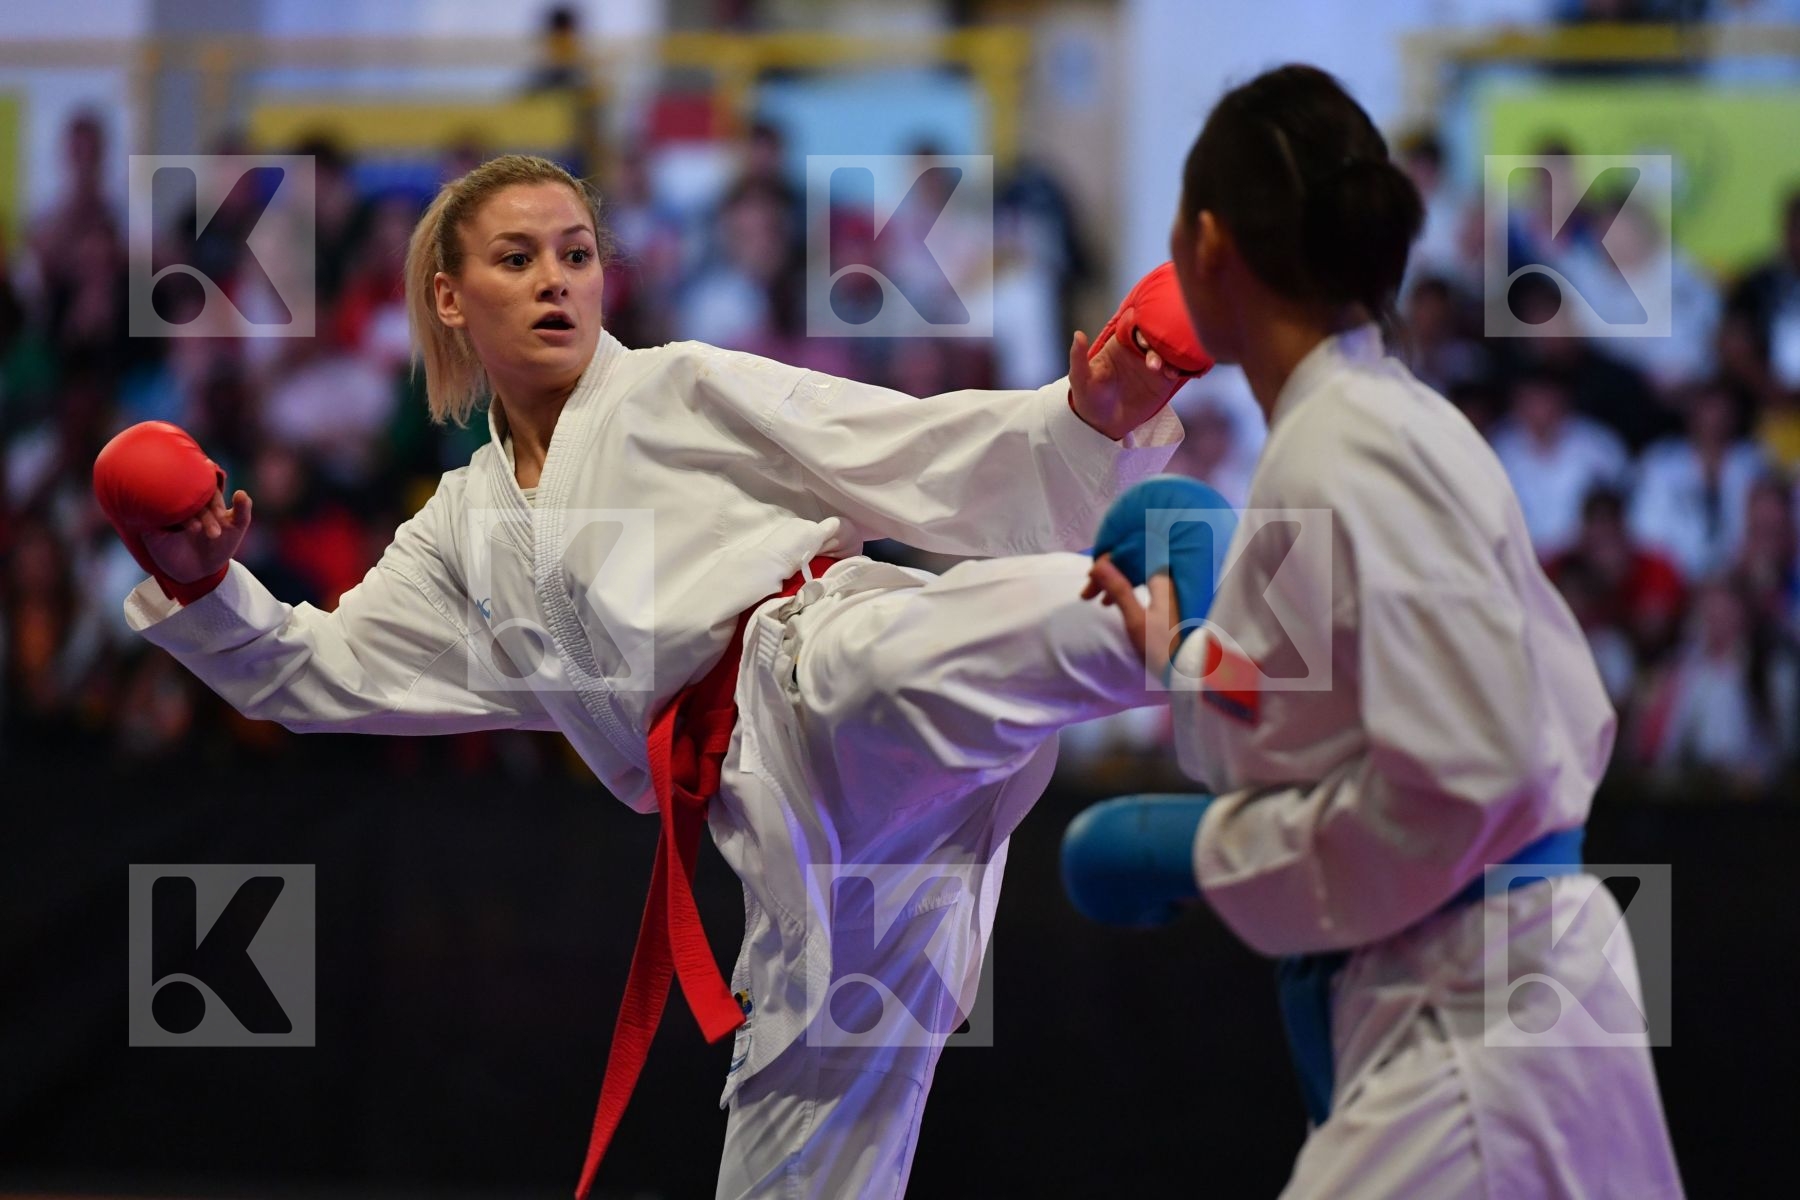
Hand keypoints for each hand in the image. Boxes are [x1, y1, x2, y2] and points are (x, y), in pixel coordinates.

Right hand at [140, 488, 253, 583]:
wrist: (202, 571)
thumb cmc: (220, 546)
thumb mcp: (235, 528)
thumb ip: (242, 511)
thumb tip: (241, 492)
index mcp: (202, 495)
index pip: (204, 484)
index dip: (214, 497)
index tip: (223, 517)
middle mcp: (182, 499)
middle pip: (188, 493)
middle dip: (202, 510)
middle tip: (214, 532)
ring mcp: (165, 510)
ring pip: (171, 502)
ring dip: (186, 515)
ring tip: (197, 530)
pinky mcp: (151, 524)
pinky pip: (151, 514)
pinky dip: (163, 516)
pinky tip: (176, 528)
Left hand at [1068, 325, 1184, 440]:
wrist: (1103, 424)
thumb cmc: (1088, 397)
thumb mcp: (1081, 378)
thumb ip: (1078, 357)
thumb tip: (1078, 334)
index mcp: (1121, 341)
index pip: (1136, 326)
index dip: (1142, 327)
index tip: (1143, 339)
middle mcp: (1140, 349)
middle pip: (1157, 336)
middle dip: (1160, 342)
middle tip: (1154, 361)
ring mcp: (1154, 363)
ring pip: (1170, 350)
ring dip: (1172, 354)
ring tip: (1165, 370)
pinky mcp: (1164, 380)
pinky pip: (1177, 368)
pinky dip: (1180, 368)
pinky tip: (1174, 374)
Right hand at [1083, 554, 1182, 678]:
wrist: (1191, 672)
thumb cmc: (1164, 648)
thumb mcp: (1136, 620)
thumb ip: (1119, 590)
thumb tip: (1099, 564)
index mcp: (1163, 580)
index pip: (1133, 556)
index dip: (1109, 560)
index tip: (1090, 577)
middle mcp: (1168, 581)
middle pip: (1134, 565)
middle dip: (1109, 573)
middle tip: (1088, 593)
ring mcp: (1170, 592)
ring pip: (1137, 576)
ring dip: (1115, 584)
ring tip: (1098, 600)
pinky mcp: (1169, 604)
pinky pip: (1143, 586)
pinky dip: (1126, 591)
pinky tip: (1115, 603)